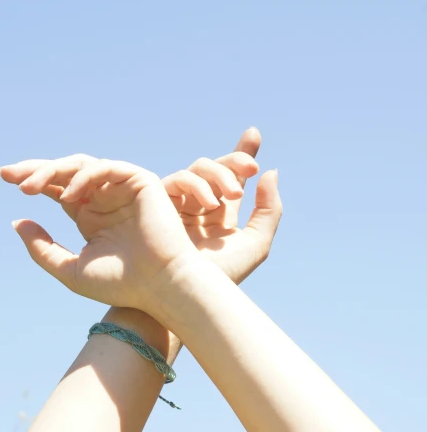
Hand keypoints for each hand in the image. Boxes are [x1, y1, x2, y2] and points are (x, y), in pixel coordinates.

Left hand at [0, 128, 281, 287]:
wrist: (161, 287)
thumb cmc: (121, 283)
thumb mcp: (70, 269)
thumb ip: (43, 249)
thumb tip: (18, 222)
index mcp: (90, 215)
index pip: (57, 188)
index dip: (33, 180)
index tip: (4, 178)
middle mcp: (104, 198)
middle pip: (65, 171)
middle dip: (36, 169)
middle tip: (8, 174)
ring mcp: (122, 188)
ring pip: (82, 165)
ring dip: (53, 171)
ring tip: (29, 188)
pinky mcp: (140, 181)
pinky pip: (106, 168)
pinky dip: (85, 177)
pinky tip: (68, 195)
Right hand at [163, 128, 281, 282]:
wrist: (187, 297)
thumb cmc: (221, 278)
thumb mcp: (256, 243)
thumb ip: (269, 210)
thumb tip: (271, 172)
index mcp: (222, 212)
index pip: (232, 176)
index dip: (242, 153)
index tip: (254, 134)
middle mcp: (200, 203)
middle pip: (215, 168)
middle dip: (233, 160)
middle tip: (251, 167)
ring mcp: (180, 202)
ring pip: (197, 170)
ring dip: (218, 174)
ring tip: (233, 194)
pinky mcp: (160, 205)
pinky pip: (176, 180)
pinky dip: (194, 184)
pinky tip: (210, 201)